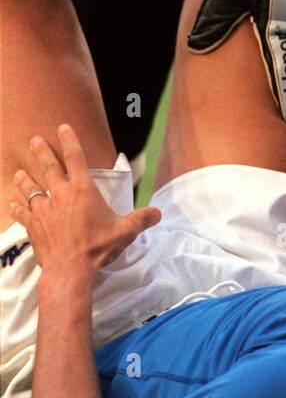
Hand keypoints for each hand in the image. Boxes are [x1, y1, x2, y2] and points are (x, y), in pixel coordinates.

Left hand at [8, 124, 159, 281]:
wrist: (69, 269)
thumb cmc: (97, 247)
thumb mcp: (125, 231)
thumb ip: (142, 219)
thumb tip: (158, 213)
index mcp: (82, 190)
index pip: (75, 158)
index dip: (69, 140)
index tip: (62, 127)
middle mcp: (60, 195)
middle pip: (49, 168)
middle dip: (42, 152)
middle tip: (34, 140)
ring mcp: (44, 210)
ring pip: (32, 189)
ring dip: (25, 180)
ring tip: (19, 172)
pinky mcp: (33, 226)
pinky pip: (22, 214)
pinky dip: (17, 208)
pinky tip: (12, 204)